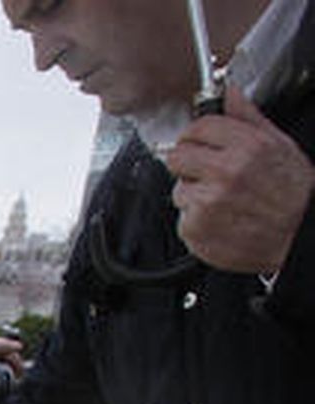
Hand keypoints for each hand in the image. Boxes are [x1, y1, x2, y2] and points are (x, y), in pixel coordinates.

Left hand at [166, 86, 314, 274]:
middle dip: (188, 163)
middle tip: (205, 173)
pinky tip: (220, 220)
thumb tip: (228, 94)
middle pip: (177, 156)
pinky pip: (181, 218)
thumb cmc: (293, 194)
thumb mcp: (280, 146)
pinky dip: (196, 221)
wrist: (298, 237)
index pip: (199, 127)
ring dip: (194, 195)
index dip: (196, 134)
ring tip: (222, 201)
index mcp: (247, 147)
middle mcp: (225, 172)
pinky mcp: (195, 229)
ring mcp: (207, 202)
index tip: (198, 142)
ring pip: (178, 189)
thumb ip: (248, 118)